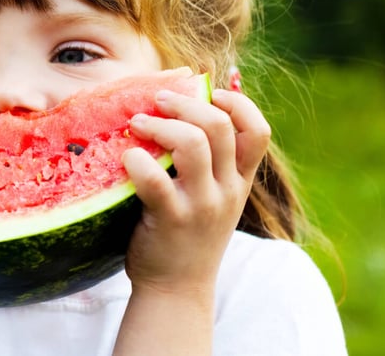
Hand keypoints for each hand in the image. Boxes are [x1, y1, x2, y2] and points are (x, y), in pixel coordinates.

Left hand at [121, 88, 271, 292]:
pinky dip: (137, 160)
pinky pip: (155, 179)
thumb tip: (181, 113)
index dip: (239, 104)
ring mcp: (201, 205)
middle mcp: (226, 191)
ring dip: (161, 124)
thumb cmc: (186, 237)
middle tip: (157, 101)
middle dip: (187, 103)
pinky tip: (125, 157)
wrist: (176, 290)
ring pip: (194, 144)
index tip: (211, 93)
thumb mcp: (212, 200)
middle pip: (220, 127)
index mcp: (239, 182)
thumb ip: (208, 165)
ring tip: (137, 123)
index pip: (258, 132)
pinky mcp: (170, 219)